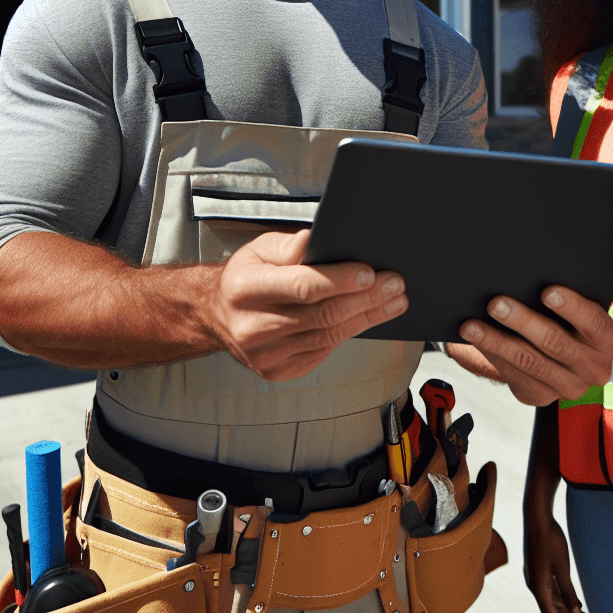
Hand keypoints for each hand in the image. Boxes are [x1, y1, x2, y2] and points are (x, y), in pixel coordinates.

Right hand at [207, 229, 407, 380]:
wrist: (218, 316)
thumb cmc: (246, 277)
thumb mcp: (259, 249)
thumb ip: (288, 245)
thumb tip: (315, 241)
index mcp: (246, 289)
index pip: (302, 286)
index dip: (340, 280)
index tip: (370, 272)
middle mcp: (253, 326)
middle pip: (322, 313)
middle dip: (366, 298)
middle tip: (395, 284)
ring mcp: (265, 355)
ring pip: (329, 335)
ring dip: (367, 316)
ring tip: (394, 300)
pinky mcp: (279, 371)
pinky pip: (324, 351)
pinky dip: (350, 332)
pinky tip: (370, 317)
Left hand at [457, 286, 612, 405]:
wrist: (551, 347)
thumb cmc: (562, 316)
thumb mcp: (572, 307)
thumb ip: (562, 296)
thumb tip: (531, 274)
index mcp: (608, 341)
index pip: (594, 323)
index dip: (572, 307)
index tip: (548, 291)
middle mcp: (594, 369)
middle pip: (556, 343)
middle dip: (523, 321)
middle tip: (497, 303)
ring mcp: (567, 387)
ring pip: (529, 361)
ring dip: (497, 341)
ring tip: (472, 326)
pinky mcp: (540, 397)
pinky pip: (513, 375)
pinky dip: (491, 355)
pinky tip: (473, 342)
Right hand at [524, 510, 584, 612]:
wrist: (537, 517)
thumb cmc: (550, 540)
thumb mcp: (562, 568)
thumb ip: (569, 594)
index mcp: (538, 588)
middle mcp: (533, 585)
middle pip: (551, 610)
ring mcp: (534, 576)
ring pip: (550, 600)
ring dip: (565, 608)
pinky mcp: (537, 569)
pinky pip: (549, 589)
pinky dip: (561, 596)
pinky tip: (572, 598)